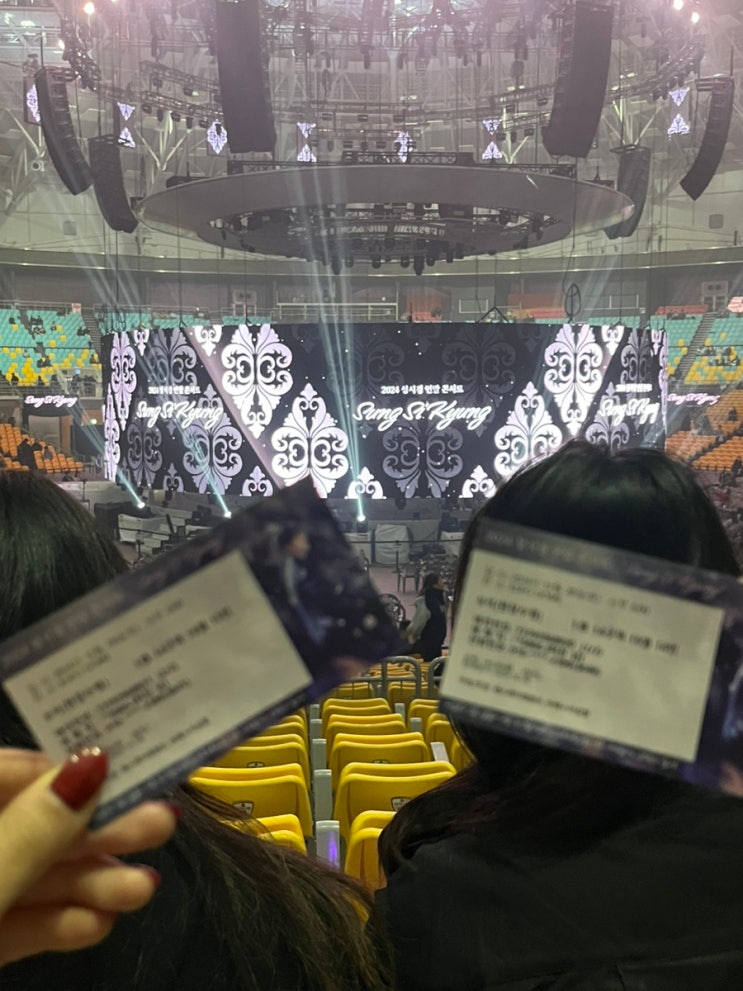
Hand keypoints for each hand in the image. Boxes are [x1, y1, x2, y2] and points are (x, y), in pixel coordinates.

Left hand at [0, 748, 177, 966]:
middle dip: (96, 829)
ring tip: (141, 889)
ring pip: (31, 874)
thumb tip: (92, 764)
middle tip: (160, 824)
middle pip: (32, 821)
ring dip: (89, 881)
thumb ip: (30, 833)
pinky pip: (18, 921)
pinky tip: (98, 924)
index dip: (66, 766)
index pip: (9, 770)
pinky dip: (59, 922)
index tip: (126, 770)